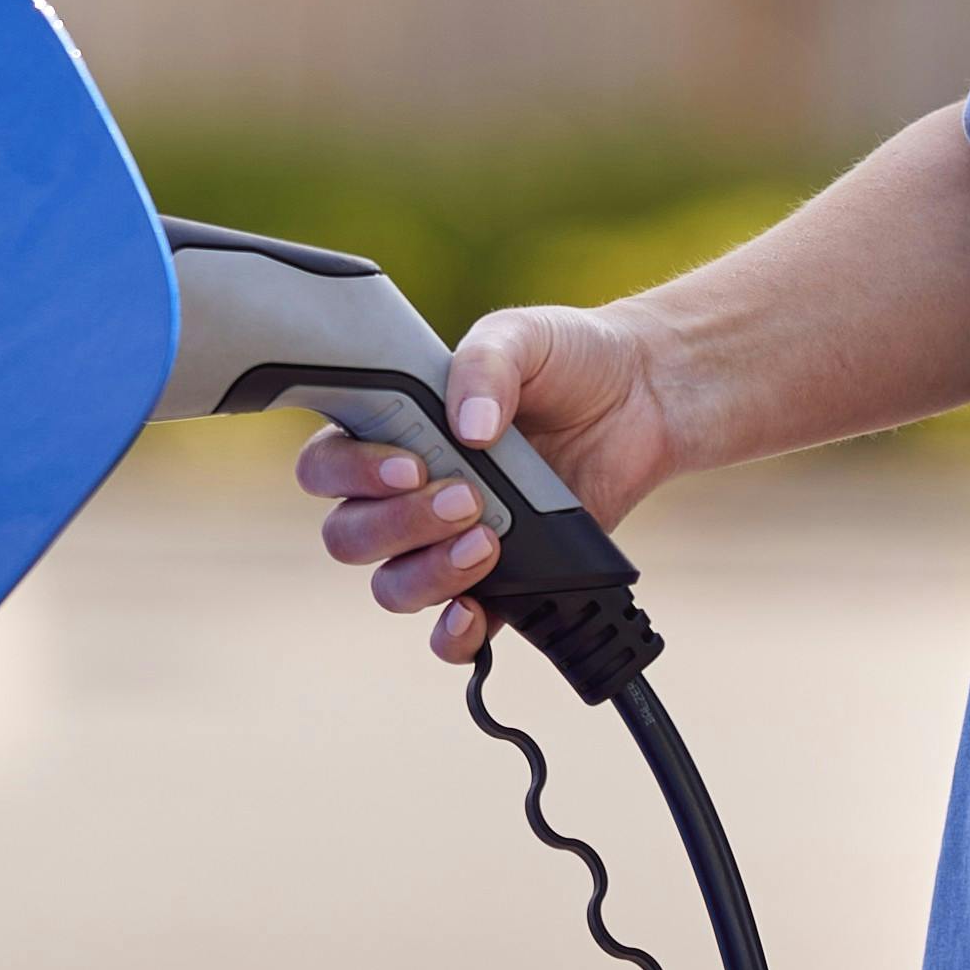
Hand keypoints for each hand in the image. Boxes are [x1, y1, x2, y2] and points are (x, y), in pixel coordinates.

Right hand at [292, 301, 681, 663]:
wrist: (641, 399)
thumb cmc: (568, 360)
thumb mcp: (523, 337)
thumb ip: (485, 365)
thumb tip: (470, 429)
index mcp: (394, 428)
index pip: (328, 464)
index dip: (351, 472)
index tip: (411, 463)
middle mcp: (408, 492)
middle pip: (350, 534)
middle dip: (399, 523)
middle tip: (466, 498)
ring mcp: (449, 540)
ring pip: (393, 584)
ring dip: (429, 572)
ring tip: (489, 541)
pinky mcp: (501, 581)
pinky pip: (454, 629)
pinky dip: (454, 632)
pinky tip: (475, 611)